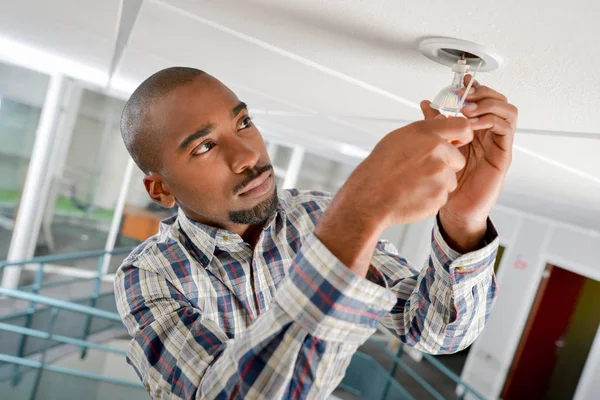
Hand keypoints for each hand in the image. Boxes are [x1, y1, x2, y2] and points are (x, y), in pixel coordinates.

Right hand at [315, 118, 472, 275]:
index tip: (458, 142)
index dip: (462, 136)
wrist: (368, 198)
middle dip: (446, 166)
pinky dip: (430, 198)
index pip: (462, 126)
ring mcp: (440, 173)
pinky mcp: (440, 194)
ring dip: (437, 184)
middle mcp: (436, 150)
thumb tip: (441, 124)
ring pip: (451, 179)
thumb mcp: (397, 139)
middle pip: (458, 158)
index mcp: (425, 133)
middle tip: (422, 172)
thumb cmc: (378, 170)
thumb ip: (424, 132)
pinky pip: (443, 196)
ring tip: (413, 185)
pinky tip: (412, 195)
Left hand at [421, 75, 517, 250]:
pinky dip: (491, 121)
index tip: (462, 81)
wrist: (453, 209)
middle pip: (500, 100)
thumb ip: (435, 124)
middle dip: (483, 93)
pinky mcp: (503, 156)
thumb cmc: (447, 180)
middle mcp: (490, 134)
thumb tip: (426, 102)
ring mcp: (498, 144)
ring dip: (488, 105)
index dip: (476, 87)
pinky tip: (474, 125)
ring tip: (468, 110)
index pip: (484, 99)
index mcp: (476, 129)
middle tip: (464, 96)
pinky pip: (506, 130)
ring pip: (508, 111)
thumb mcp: (438, 145)